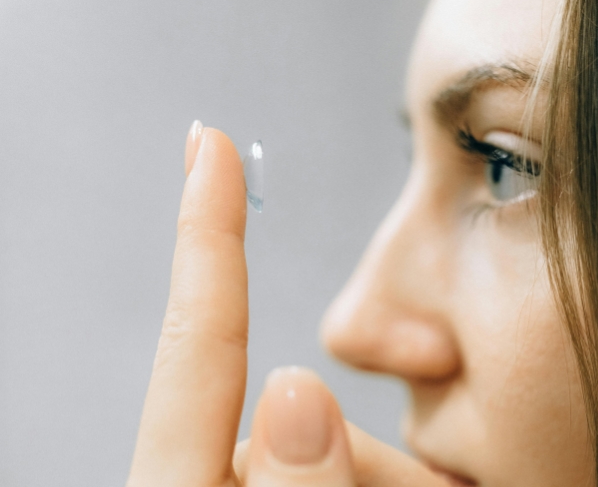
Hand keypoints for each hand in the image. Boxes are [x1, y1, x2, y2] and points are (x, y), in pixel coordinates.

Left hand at [126, 123, 449, 486]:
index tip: (207, 146)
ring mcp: (266, 485)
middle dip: (374, 456)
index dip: (207, 237)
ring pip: (356, 446)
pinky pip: (366, 470)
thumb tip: (294, 385)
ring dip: (397, 478)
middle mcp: (222, 477)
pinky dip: (392, 482)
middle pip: (316, 417)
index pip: (198, 347)